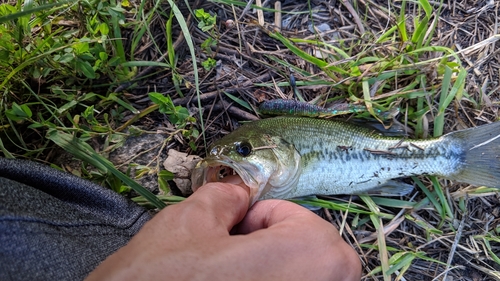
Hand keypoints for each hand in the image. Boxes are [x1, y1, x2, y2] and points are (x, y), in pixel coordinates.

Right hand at [86, 179, 360, 280]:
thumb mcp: (186, 226)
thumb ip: (223, 198)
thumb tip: (236, 195)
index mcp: (308, 258)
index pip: (302, 221)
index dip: (262, 218)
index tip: (235, 228)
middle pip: (313, 256)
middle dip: (273, 245)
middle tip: (231, 255)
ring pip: (302, 280)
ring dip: (270, 271)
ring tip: (226, 277)